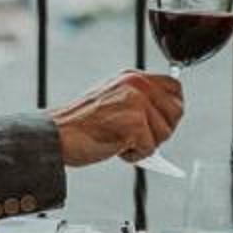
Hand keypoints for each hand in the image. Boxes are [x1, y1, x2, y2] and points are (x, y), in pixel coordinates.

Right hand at [52, 69, 182, 166]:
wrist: (56, 135)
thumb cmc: (80, 125)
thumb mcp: (113, 100)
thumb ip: (139, 102)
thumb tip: (167, 118)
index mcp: (132, 77)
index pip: (174, 88)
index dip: (172, 109)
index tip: (162, 122)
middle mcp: (137, 84)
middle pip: (176, 112)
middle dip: (161, 131)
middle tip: (136, 136)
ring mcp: (137, 102)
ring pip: (164, 134)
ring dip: (144, 145)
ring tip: (119, 140)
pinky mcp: (134, 123)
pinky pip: (149, 149)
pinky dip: (134, 156)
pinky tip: (115, 148)